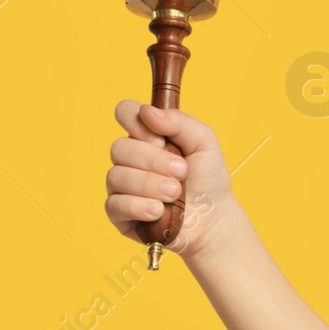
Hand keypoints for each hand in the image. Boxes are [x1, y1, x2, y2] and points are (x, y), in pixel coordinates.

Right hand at [105, 99, 240, 262]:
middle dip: (154, 161)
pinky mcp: (119, 214)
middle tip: (181, 172)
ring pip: (116, 176)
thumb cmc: (208, 179)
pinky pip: (114, 205)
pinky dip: (139, 206)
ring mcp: (122, 186)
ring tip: (175, 193)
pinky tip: (158, 210)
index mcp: (146, 136)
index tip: (161, 140)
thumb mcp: (204, 142)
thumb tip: (146, 111)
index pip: (124, 112)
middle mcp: (129, 159)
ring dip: (151, 184)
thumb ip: (179, 121)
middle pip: (119, 148)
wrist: (214, 218)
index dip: (137, 123)